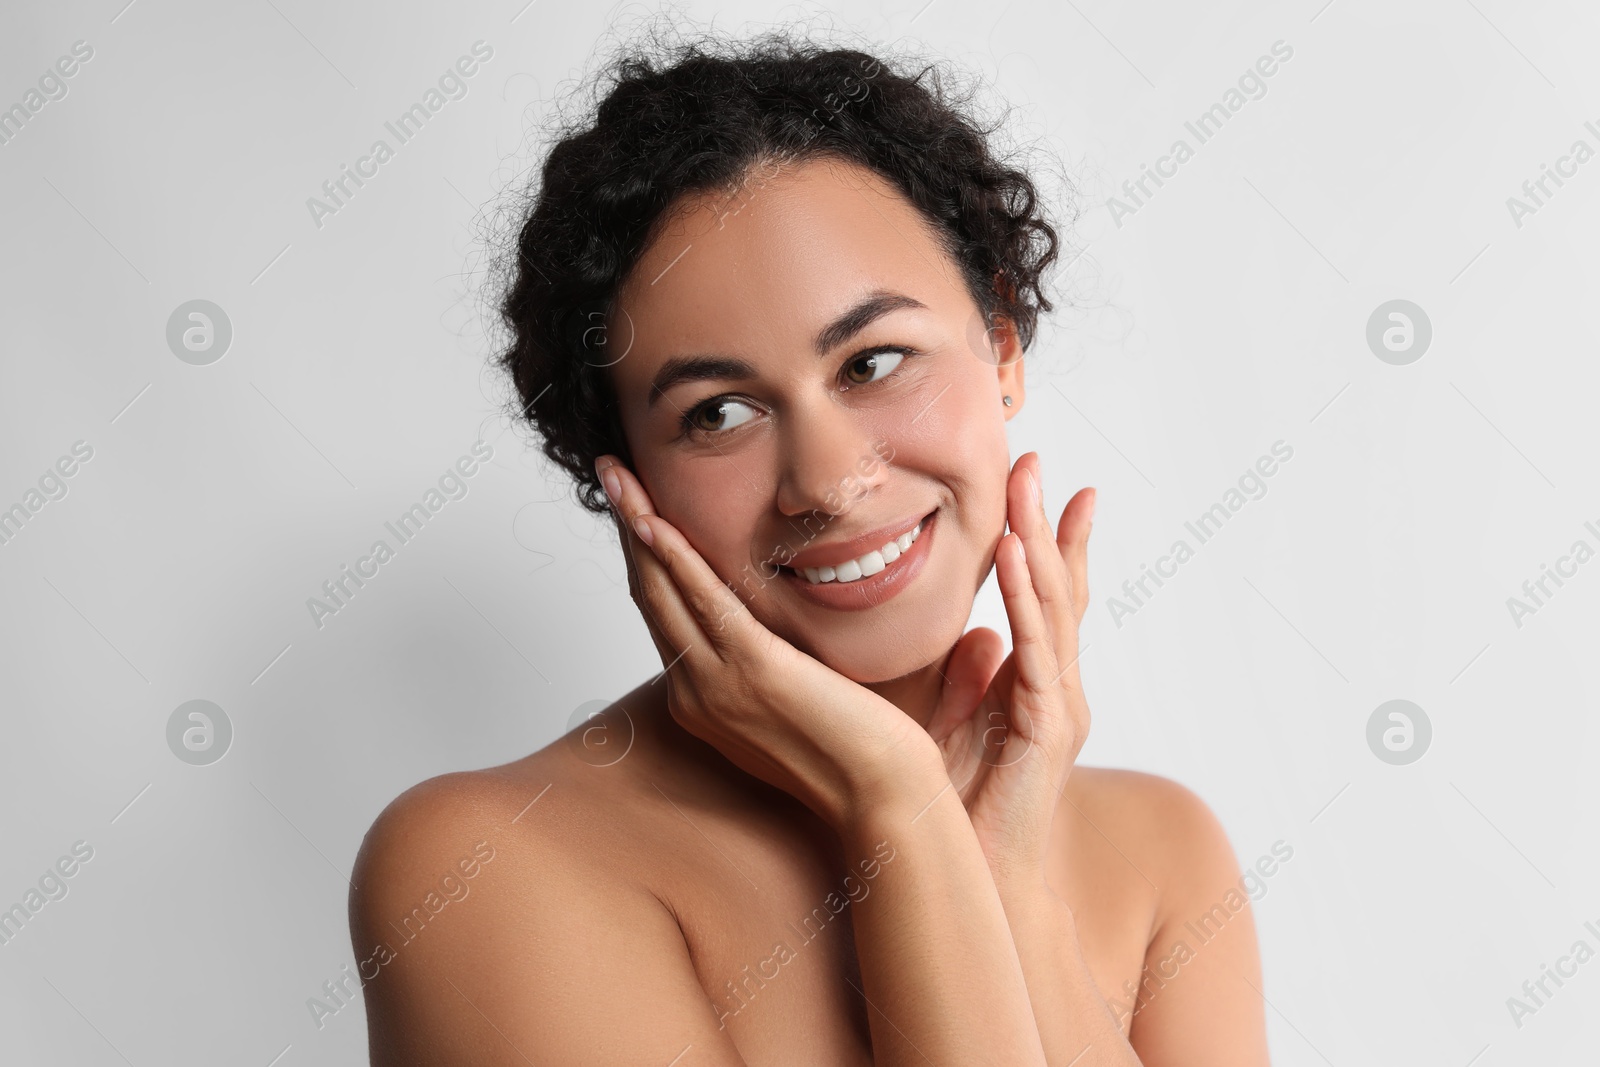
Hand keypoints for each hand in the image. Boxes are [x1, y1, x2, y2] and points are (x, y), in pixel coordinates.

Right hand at [595, 456, 944, 830]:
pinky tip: (654, 520)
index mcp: (706, 700)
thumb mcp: (803, 700)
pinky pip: (701, 601)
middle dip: (628, 527)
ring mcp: (719, 685)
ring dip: (636, 525)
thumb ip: (779, 662)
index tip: (637, 507)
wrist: (886, 800)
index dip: (646, 555)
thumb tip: (781, 628)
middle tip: (612, 472)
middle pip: (649, 593)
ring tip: (617, 475)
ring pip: (661, 589)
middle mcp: (697, 694)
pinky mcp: (755, 672)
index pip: (665, 613)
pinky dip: (672, 556)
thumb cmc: (860, 756)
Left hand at [925, 452, 1095, 898]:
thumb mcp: (957, 728)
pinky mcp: (1050, 728)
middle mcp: (1058, 688)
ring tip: (1029, 486)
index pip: (1044, 598)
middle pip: (1058, 588)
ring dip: (1041, 542)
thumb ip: (968, 682)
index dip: (1047, 541)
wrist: (977, 881)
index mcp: (1036, 684)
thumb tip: (976, 636)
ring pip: (1055, 608)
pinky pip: (1038, 650)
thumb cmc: (961, 809)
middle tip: (1036, 461)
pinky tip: (1018, 557)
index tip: (1041, 483)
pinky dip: (1028, 600)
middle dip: (1048, 522)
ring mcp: (1061, 706)